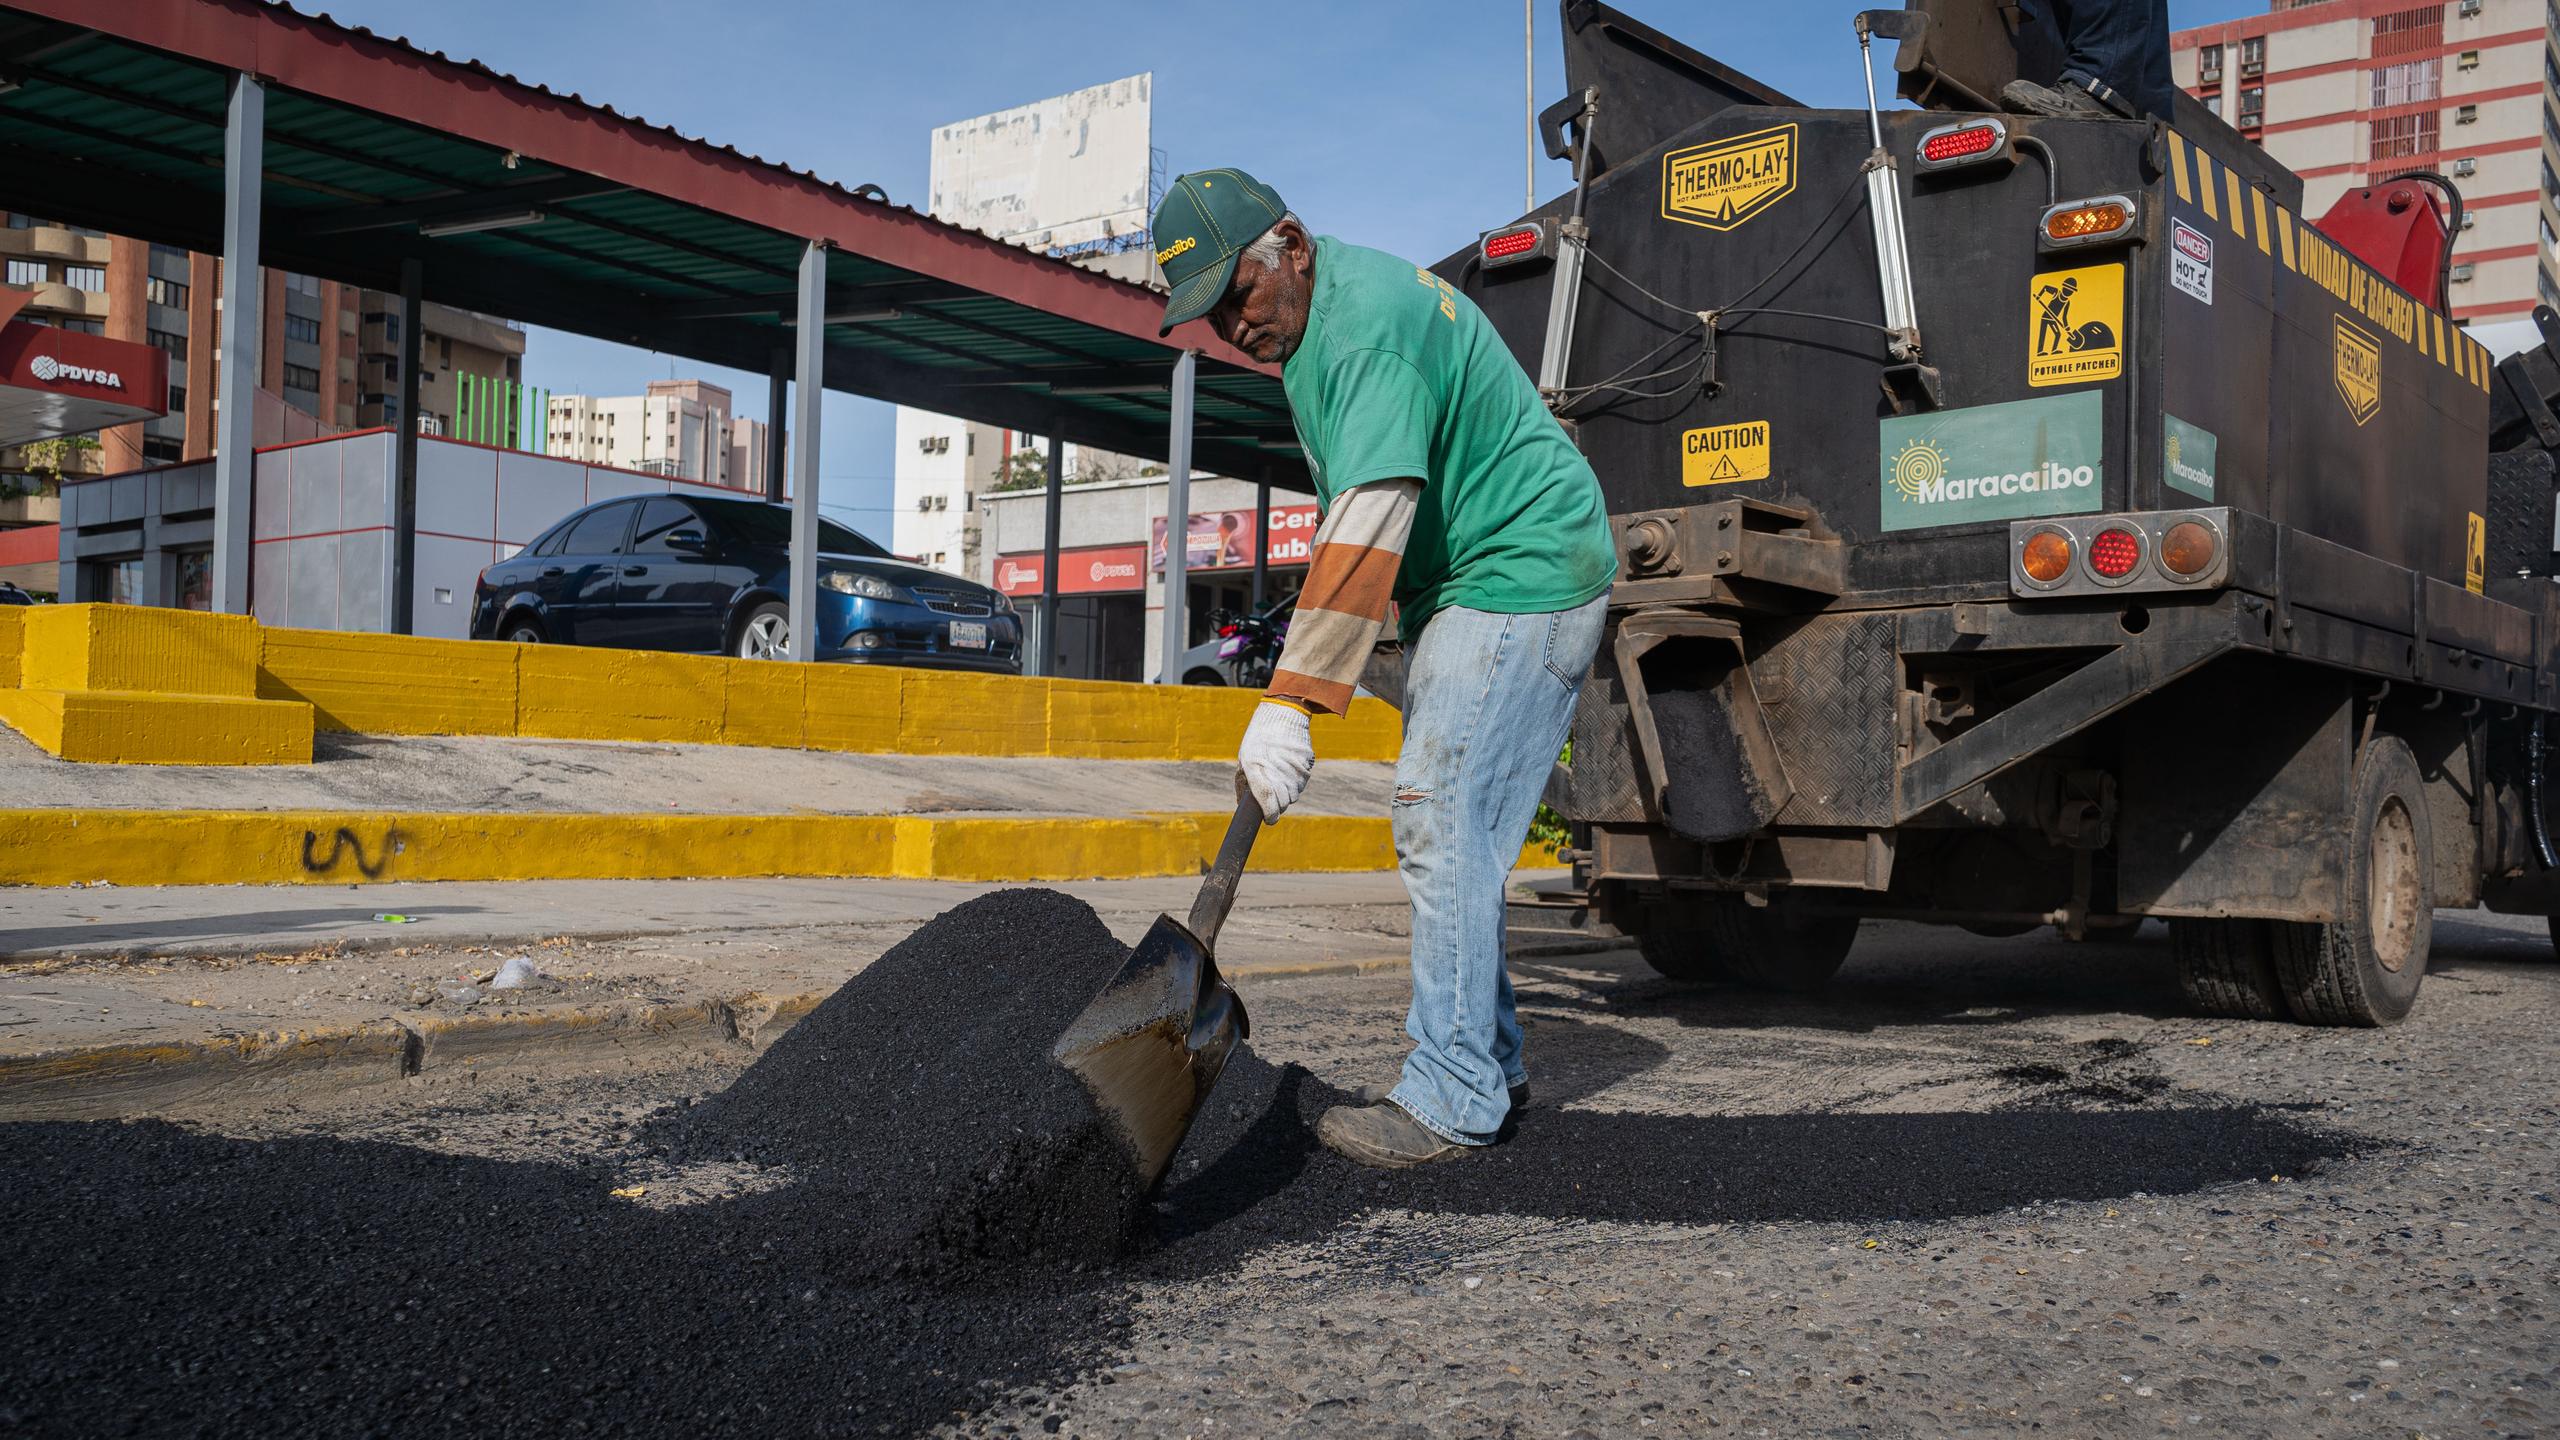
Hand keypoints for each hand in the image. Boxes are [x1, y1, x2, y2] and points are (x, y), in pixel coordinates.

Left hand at [1238, 700, 1313, 822]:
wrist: (1283, 715)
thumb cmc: (1258, 739)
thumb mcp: (1246, 759)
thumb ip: (1245, 784)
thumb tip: (1244, 806)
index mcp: (1256, 769)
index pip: (1268, 802)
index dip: (1269, 815)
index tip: (1269, 819)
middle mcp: (1277, 771)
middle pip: (1283, 803)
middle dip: (1277, 805)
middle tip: (1272, 797)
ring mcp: (1294, 769)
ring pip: (1293, 794)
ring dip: (1286, 792)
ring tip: (1279, 777)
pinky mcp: (1307, 765)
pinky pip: (1301, 783)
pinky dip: (1295, 781)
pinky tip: (1288, 768)